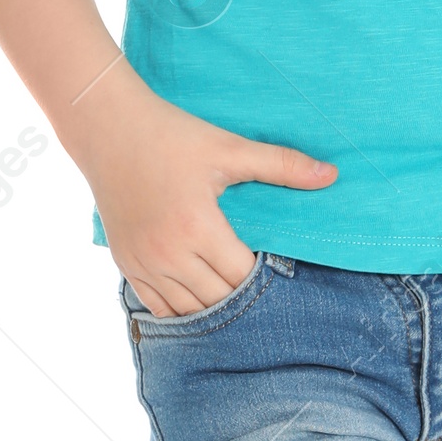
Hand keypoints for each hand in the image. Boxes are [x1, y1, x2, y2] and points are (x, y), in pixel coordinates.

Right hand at [74, 62, 336, 315]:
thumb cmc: (172, 136)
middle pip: (218, 299)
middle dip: (243, 295)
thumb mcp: (229, 148)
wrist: (109, 130)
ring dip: (215, 305)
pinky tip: (202, 295)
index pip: (242, 276)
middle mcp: (167, 253)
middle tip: (263, 285)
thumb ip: (281, 165)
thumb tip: (332, 174)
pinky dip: (183, 308)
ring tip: (236, 292)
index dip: (263, 277)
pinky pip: (159, 308)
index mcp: (196, 227)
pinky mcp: (127, 264)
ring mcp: (143, 263)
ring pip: (189, 310)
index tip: (278, 267)